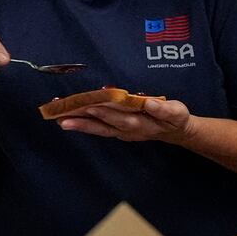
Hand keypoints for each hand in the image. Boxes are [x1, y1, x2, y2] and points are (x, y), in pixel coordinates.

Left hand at [56, 97, 191, 142]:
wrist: (175, 132)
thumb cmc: (174, 118)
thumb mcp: (176, 112)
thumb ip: (163, 109)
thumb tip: (150, 103)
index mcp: (143, 124)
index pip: (123, 118)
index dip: (108, 113)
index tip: (93, 105)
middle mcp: (129, 130)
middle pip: (105, 125)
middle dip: (85, 120)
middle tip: (65, 115)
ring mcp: (122, 132)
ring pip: (98, 129)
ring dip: (80, 124)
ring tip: (60, 119)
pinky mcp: (117, 131)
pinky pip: (98, 129)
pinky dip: (84, 125)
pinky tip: (69, 120)